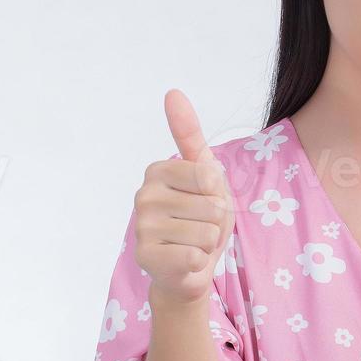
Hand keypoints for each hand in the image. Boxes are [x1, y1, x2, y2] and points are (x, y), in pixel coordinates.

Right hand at [131, 89, 235, 307]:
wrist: (189, 268)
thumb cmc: (200, 218)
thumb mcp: (206, 174)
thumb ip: (190, 135)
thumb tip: (173, 92)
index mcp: (157, 171)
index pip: (210, 175)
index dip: (219, 193)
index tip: (204, 200)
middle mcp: (143, 196)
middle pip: (212, 205)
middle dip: (216, 221)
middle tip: (199, 227)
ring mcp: (141, 227)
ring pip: (207, 231)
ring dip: (209, 242)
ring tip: (193, 243)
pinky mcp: (145, 257)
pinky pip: (195, 255)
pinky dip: (199, 262)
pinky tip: (185, 261)